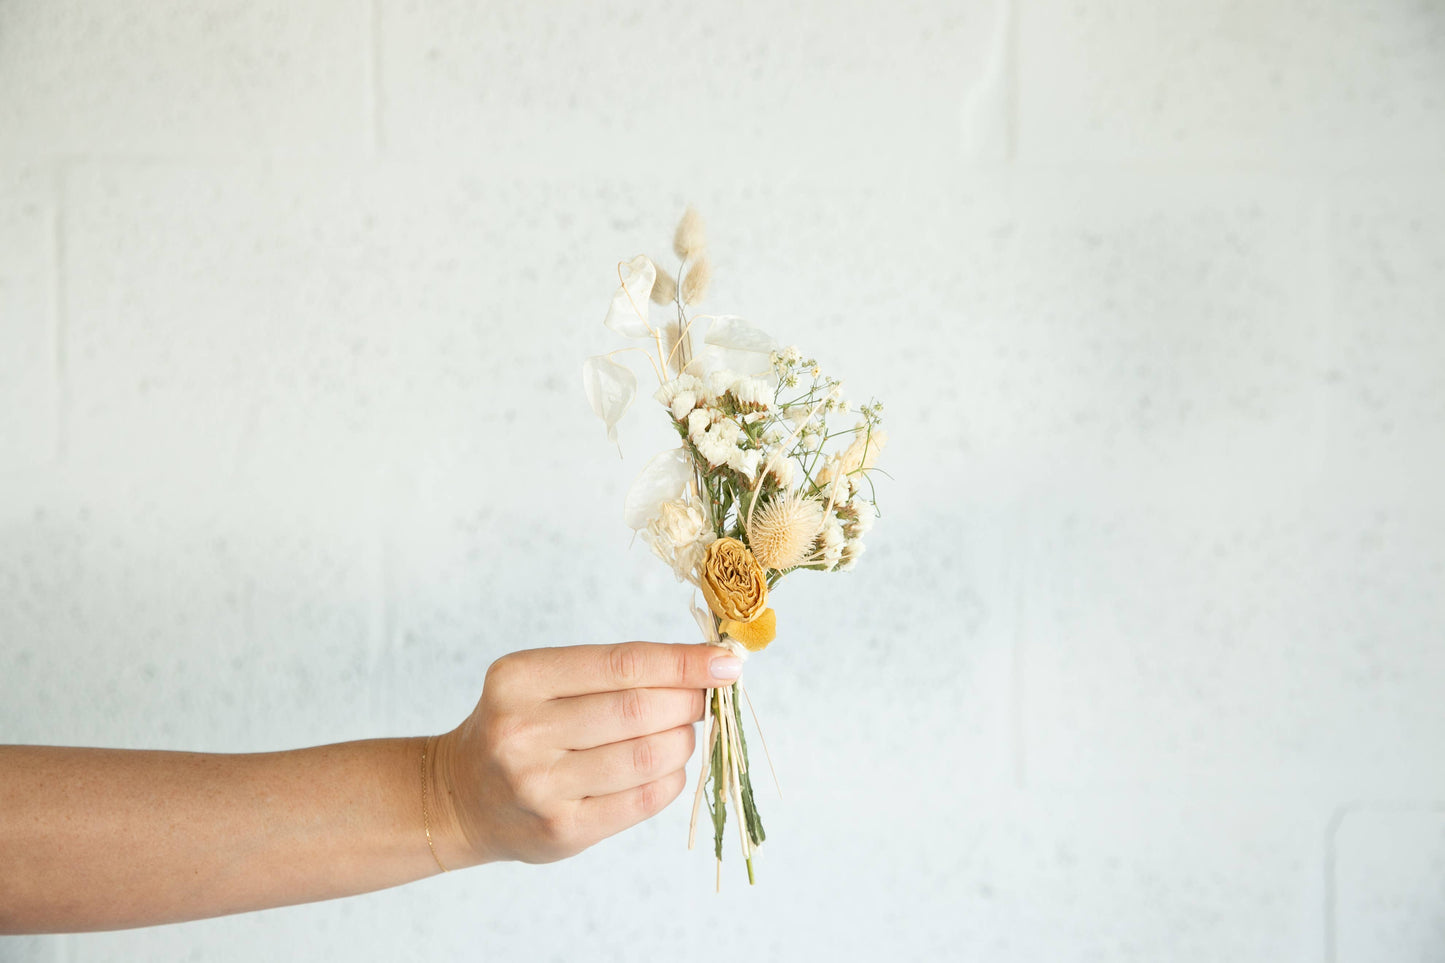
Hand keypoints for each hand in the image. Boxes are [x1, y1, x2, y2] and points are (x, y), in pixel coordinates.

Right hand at [430, 642, 742, 865]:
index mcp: (519, 679)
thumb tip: (706, 665)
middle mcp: (523, 731)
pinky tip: (665, 766)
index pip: (623, 663)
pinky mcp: (563, 830)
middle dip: (689, 701)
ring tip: (679, 732)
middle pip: (640, 710)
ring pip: (649, 756)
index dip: (684, 662)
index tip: (728, 662)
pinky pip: (645, 799)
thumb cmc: (519, 726)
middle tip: (702, 699)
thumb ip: (613, 671)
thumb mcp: (541, 681)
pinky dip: (671, 777)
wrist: (461, 797)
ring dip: (683, 740)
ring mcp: (541, 786)